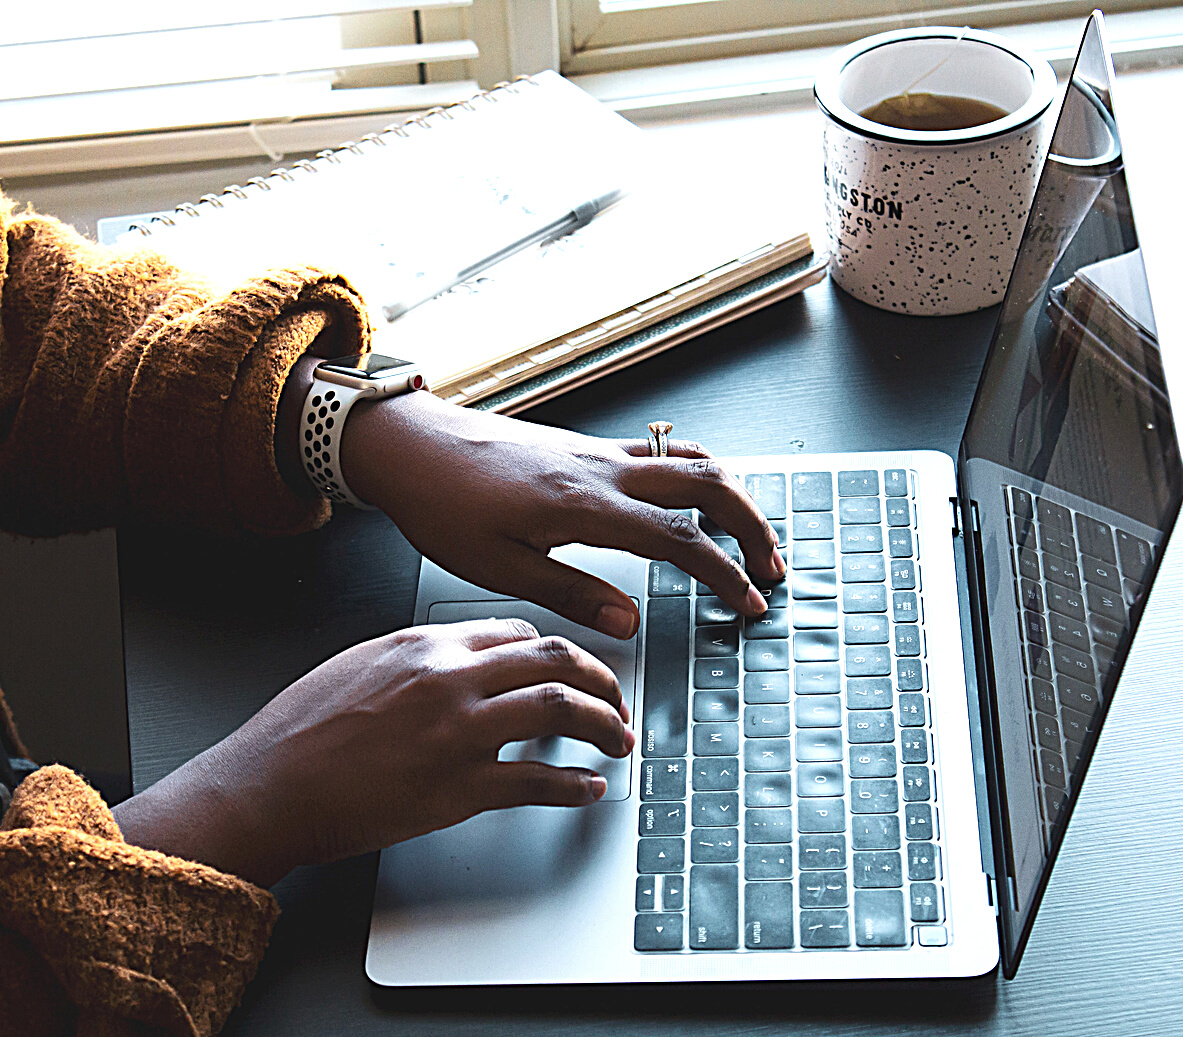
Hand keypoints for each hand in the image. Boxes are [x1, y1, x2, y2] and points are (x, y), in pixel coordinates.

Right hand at [114, 619, 632, 887]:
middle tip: (616, 702)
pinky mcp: (459, 788)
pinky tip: (588, 790)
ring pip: (562, 709)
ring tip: (618, 742)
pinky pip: (539, 781)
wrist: (268, 785)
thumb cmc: (300, 731)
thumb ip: (417, 659)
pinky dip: (575, 786)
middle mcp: (451, 678)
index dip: (557, 652)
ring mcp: (459, 732)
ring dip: (605, 725)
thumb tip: (461, 663)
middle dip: (601, 679)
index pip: (518, 633)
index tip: (571, 671)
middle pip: (556, 660)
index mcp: (426, 643)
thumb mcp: (359, 664)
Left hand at [340, 390, 784, 638]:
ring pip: (690, 459)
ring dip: (731, 495)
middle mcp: (601, 469)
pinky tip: (693, 500)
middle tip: (771, 567)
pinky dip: (695, 475)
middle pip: (707, 483)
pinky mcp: (585, 447)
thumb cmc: (442, 504)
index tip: (748, 603)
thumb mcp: (498, 569)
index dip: (724, 573)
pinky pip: (660, 452)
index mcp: (584, 505)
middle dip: (752, 524)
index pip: (680, 538)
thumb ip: (571, 594)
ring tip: (747, 535)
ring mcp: (597, 452)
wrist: (411, 445)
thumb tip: (630, 623)